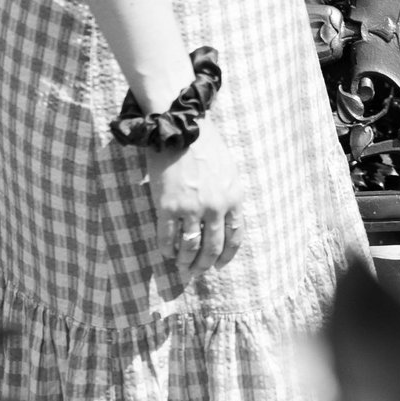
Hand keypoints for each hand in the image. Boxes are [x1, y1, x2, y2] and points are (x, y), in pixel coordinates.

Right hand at [145, 139, 245, 275]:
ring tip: (181, 268)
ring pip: (190, 247)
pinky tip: (165, 253)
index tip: (219, 266)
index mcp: (233, 198)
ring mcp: (191, 208)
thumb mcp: (229, 172)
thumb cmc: (206, 146)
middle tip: (197, 272)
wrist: (181, 128)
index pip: (234, 238)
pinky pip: (167, 238)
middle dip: (205, 265)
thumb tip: (224, 222)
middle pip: (212, 248)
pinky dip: (166, 250)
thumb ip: (228, 197)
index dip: (226, 256)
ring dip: (186, 263)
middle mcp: (215, 207)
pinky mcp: (167, 207)